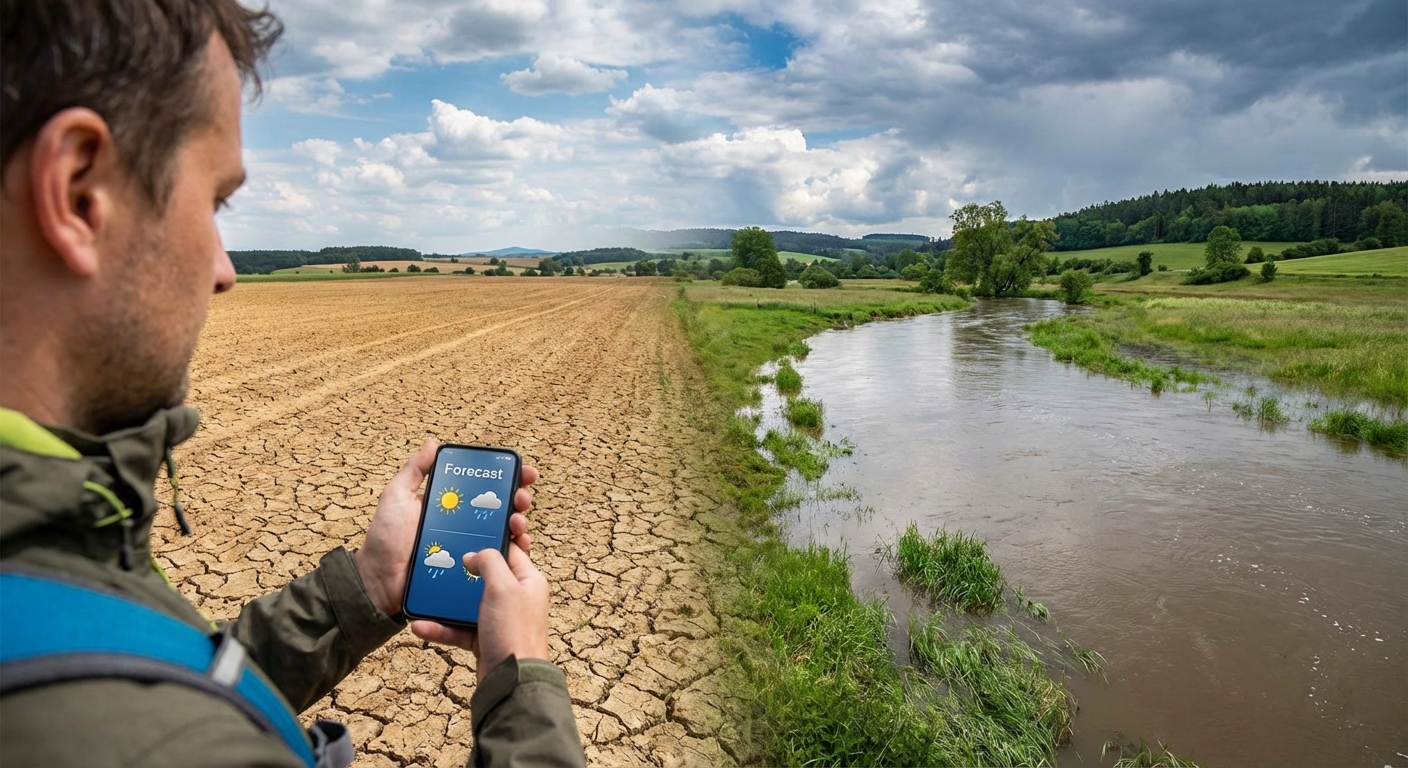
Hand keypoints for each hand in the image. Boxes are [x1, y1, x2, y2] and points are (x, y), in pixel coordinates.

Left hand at [354, 438, 538, 618]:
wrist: (379, 581)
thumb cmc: (385, 539)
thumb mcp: (396, 496)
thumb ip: (414, 470)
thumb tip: (434, 443)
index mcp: (449, 504)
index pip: (483, 486)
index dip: (506, 477)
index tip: (522, 471)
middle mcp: (463, 523)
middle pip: (500, 507)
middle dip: (518, 499)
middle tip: (522, 498)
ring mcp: (469, 546)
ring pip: (503, 532)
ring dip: (518, 523)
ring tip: (517, 522)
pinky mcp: (471, 569)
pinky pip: (496, 560)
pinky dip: (512, 551)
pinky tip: (517, 545)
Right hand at [411, 543, 549, 681]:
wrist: (511, 681)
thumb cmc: (513, 631)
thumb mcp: (503, 586)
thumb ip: (489, 562)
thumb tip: (473, 555)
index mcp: (528, 580)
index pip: (509, 551)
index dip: (488, 541)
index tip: (466, 534)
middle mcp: (515, 598)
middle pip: (485, 577)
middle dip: (461, 572)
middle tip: (439, 561)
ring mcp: (499, 619)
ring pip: (467, 604)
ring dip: (444, 603)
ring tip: (423, 596)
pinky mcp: (484, 639)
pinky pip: (459, 628)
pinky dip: (441, 628)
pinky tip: (420, 626)